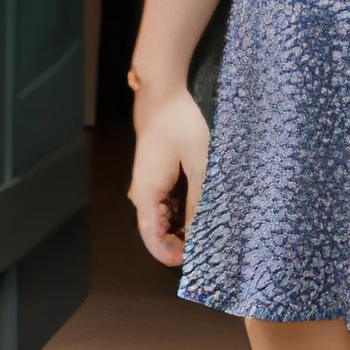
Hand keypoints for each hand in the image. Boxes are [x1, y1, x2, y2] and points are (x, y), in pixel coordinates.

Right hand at [129, 82, 210, 268]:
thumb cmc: (180, 122)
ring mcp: (145, 181)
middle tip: (208, 246)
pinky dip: (178, 210)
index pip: (151, 238)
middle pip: (155, 229)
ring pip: (160, 215)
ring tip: (207, 230)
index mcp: (147, 192)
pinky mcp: (153, 172)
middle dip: (179, 242)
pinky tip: (200, 208)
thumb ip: (200, 198)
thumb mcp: (199, 161)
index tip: (195, 259)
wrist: (162, 90)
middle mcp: (141, 190)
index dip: (170, 254)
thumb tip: (201, 231)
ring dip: (180, 226)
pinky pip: (163, 201)